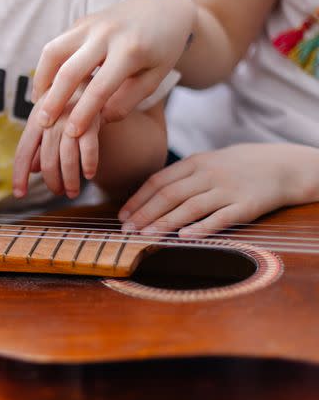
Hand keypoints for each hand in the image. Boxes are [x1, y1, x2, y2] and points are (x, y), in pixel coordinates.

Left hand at [14, 93, 100, 199]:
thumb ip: (42, 144)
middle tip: (58, 193)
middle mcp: (50, 118)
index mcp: (36, 119)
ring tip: (72, 192)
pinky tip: (90, 174)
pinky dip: (89, 164)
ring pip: (67, 158)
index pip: (23, 152)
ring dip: (70, 180)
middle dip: (52, 182)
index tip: (19, 194)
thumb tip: (33, 169)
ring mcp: (70, 118)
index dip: (20, 174)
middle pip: (47, 160)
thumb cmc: (68, 104)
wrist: (93, 77)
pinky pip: (89, 148)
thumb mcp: (50, 121)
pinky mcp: (92, 117)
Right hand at [31, 0, 193, 135]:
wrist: (163, 8)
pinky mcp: (81, 22)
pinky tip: (46, 86)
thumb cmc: (162, 49)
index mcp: (130, 50)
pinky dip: (46, 67)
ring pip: (53, 52)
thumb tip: (99, 120)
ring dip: (42, 79)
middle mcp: (106, 34)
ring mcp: (90, 24)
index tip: (72, 133)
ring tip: (39, 102)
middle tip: (43, 123)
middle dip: (54, 100)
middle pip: (70, 70)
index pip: (100, 88)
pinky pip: (56, 45)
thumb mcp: (155, 78)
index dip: (83, 113)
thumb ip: (128, 100)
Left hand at [119, 144, 318, 237]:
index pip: (158, 182)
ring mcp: (227, 189)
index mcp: (193, 162)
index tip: (122, 217)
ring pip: (190, 206)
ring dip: (165, 223)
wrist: (278, 165)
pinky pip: (221, 217)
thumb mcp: (204, 164)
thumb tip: (144, 200)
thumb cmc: (231, 168)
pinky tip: (184, 237)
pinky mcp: (246, 205)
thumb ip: (177, 179)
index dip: (138, 200)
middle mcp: (208, 174)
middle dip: (145, 214)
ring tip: (145, 236)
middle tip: (127, 232)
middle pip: (169, 195)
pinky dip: (201, 227)